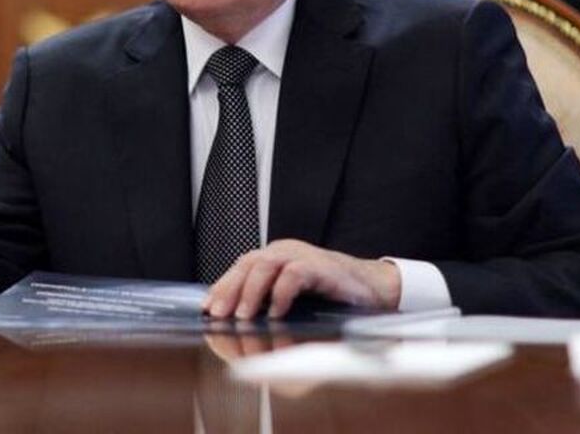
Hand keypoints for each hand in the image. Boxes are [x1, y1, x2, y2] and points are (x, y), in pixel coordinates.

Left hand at [201, 239, 400, 319]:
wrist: (372, 289)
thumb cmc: (330, 297)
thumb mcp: (293, 300)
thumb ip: (268, 305)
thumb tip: (236, 326)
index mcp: (275, 258)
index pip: (240, 268)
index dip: (221, 287)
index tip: (207, 309)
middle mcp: (286, 253)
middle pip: (247, 264)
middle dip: (229, 290)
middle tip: (218, 315)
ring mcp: (303, 256)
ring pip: (265, 264)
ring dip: (250, 292)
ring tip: (242, 317)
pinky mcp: (321, 267)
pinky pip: (295, 274)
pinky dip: (281, 294)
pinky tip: (276, 313)